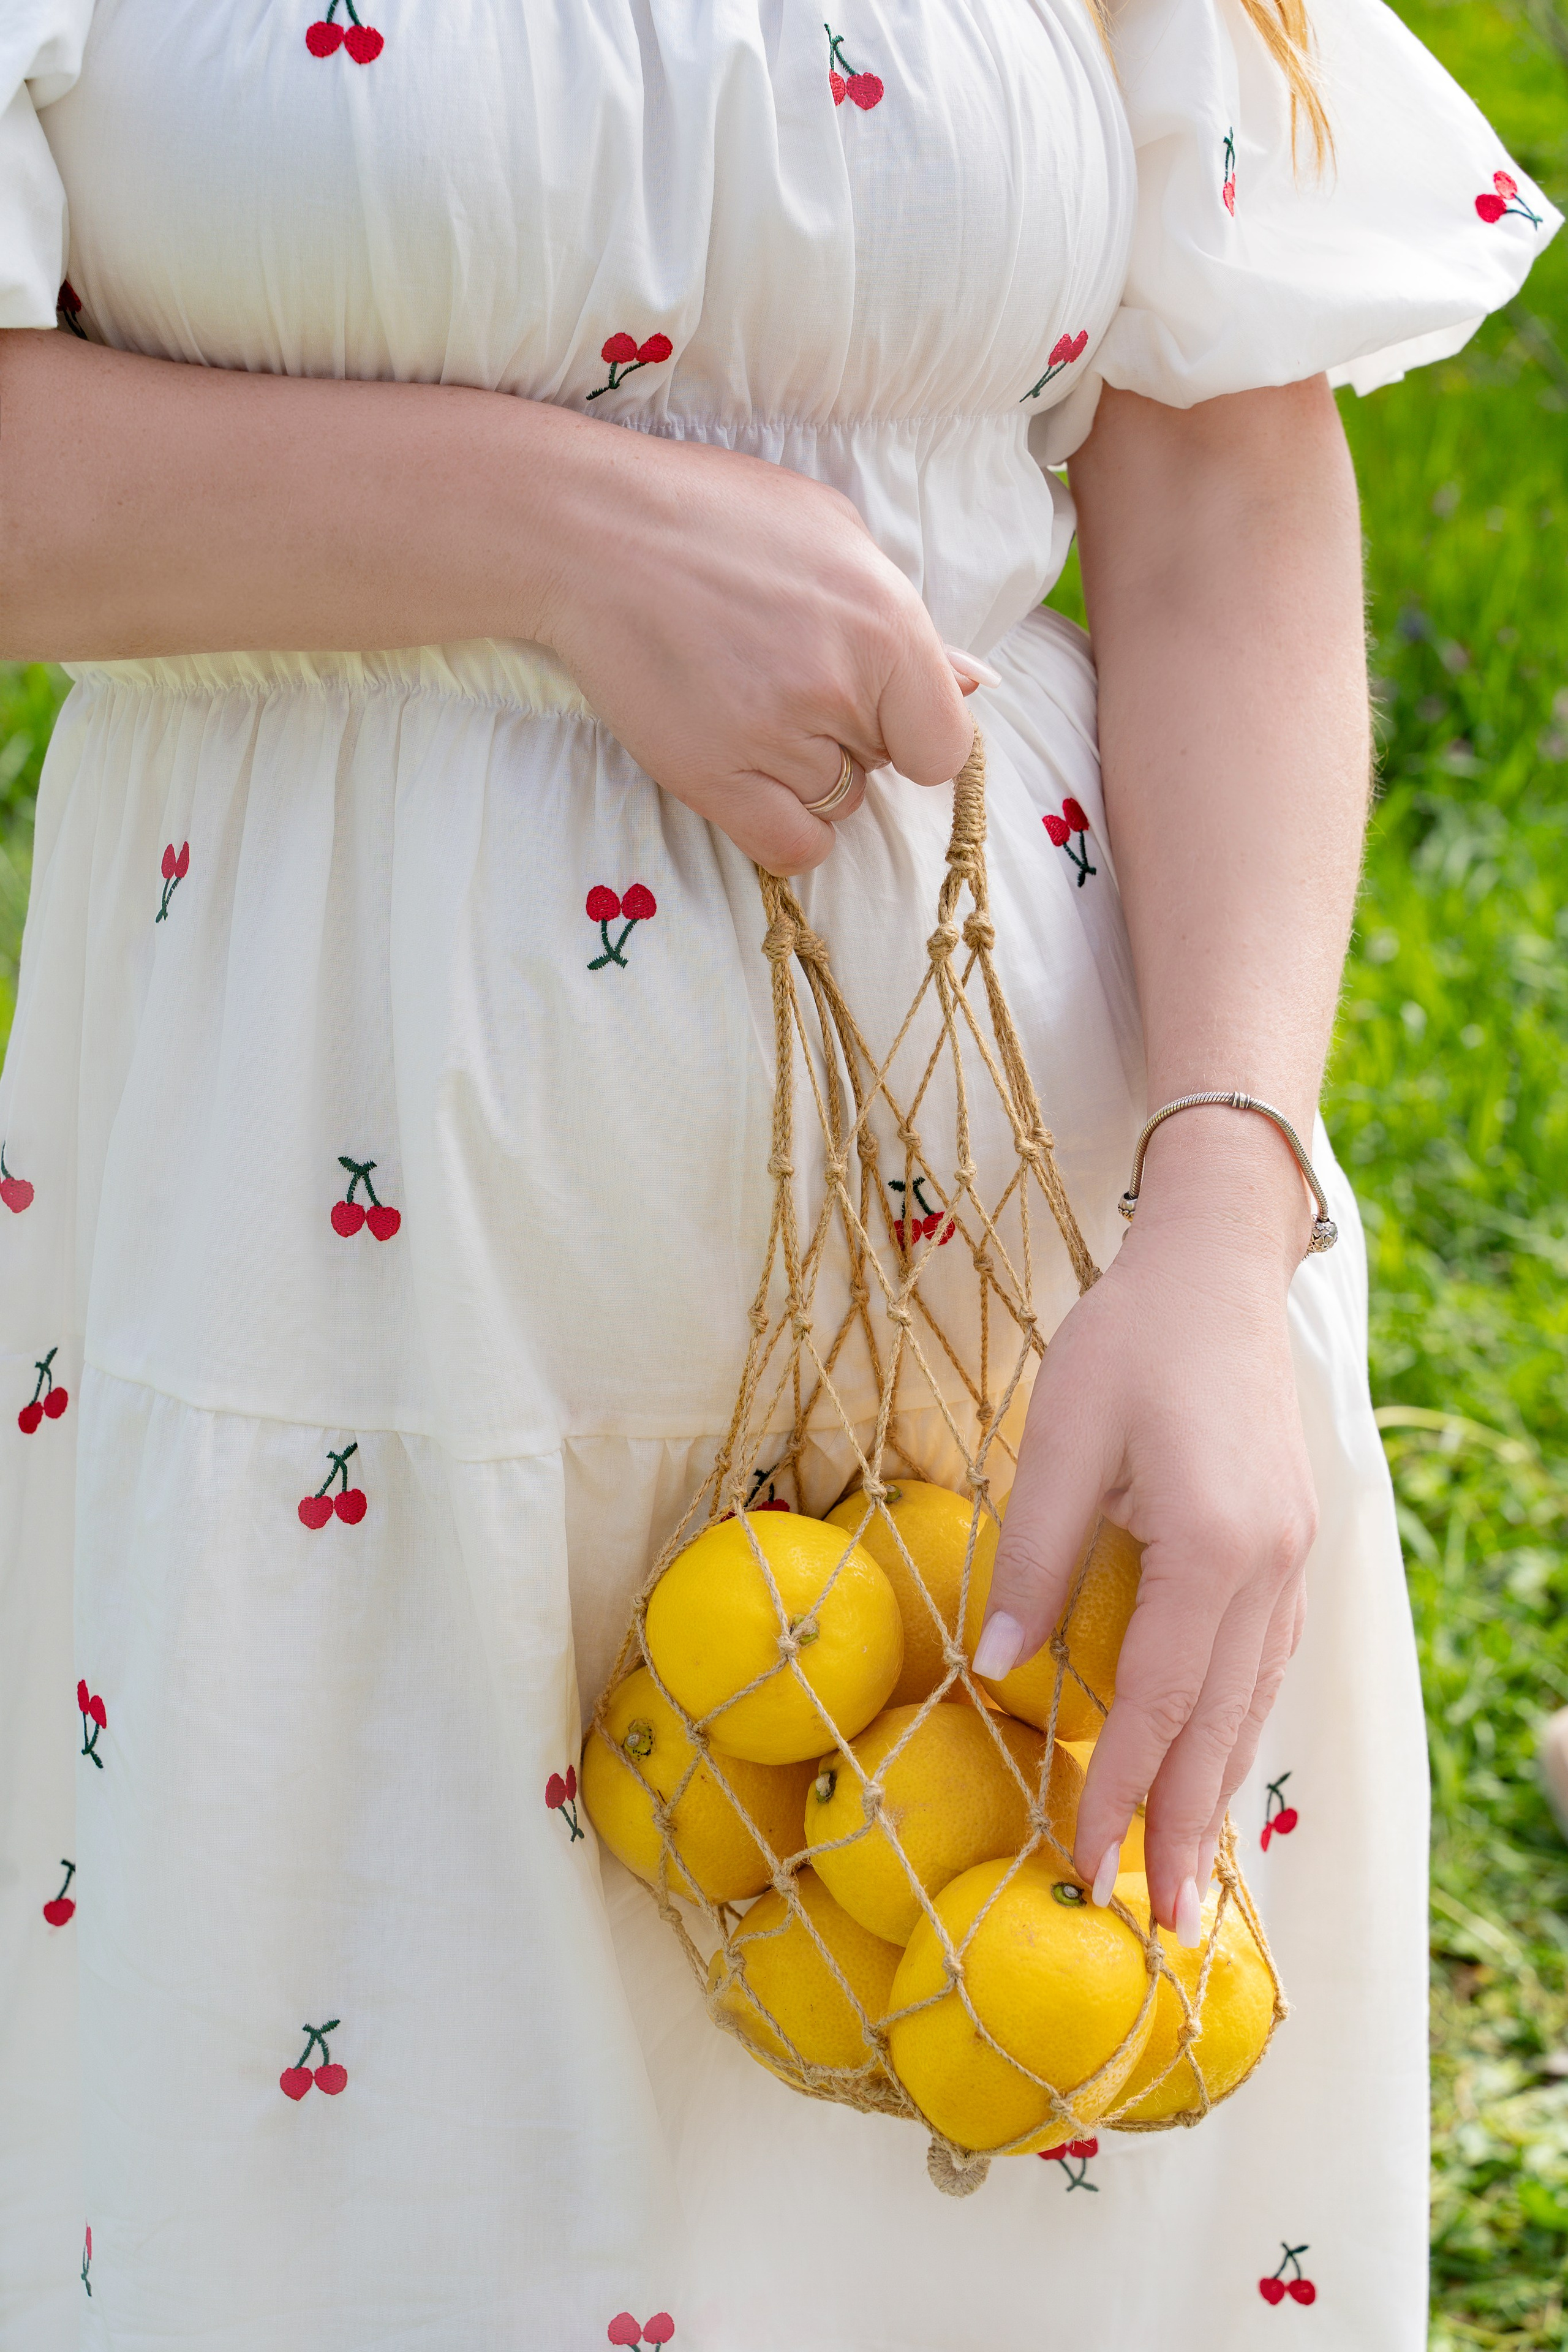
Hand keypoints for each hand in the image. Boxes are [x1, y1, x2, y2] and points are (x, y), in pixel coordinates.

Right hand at [533, 425, 974, 873]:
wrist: (592, 530)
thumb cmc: (716, 515)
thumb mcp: (834, 534)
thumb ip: (906, 620)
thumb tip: (971, 685)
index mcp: (885, 624)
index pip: (947, 744)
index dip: (918, 732)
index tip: (879, 708)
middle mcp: (838, 688)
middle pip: (885, 770)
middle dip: (854, 737)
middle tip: (789, 678)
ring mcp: (772, 738)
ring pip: (836, 807)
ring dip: (809, 775)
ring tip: (753, 705)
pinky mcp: (710, 777)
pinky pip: (789, 849)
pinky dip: (784, 829)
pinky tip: (754, 779)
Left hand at [978, 1123, 1318, 1937]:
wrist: (1214, 1270)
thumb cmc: (1128, 1342)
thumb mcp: (1062, 1438)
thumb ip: (1033, 1559)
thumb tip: (997, 1671)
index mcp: (1216, 1546)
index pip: (1158, 1700)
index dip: (1120, 1789)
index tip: (1084, 1865)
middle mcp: (1270, 1568)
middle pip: (1219, 1723)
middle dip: (1183, 1825)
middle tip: (1158, 1925)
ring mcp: (1291, 1561)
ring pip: (1249, 1700)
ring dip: (1213, 1786)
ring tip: (1185, 1873)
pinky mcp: (1287, 1548)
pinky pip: (1261, 1661)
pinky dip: (1232, 1724)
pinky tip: (1208, 1761)